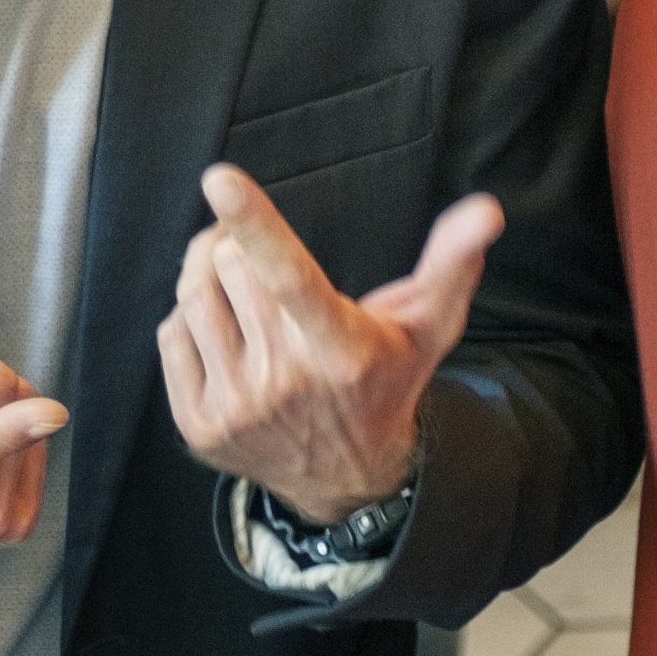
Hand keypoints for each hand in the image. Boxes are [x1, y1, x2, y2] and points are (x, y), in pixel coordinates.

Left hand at [163, 172, 495, 526]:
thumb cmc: (386, 382)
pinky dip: (191, 320)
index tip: (219, 178)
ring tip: (238, 284)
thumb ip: (453, 263)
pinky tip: (226, 332)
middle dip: (237, 245)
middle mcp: (284, 382)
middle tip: (255, 253)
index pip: (288, 275)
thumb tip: (485, 211)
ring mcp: (237, 409)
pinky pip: (172, 335)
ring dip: (207, 274)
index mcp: (339, 349)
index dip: (254, 223)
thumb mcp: (428, 327)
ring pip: (193, 296)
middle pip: (229, 268)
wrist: (347, 477)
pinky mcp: (200, 426)